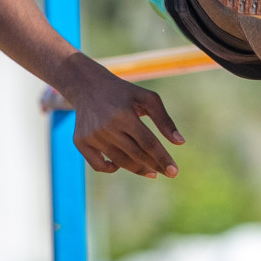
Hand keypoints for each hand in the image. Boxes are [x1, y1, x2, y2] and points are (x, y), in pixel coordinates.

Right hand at [63, 60, 183, 178]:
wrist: (88, 86)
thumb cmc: (124, 93)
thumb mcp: (147, 98)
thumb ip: (164, 119)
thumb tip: (180, 142)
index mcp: (124, 114)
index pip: (148, 143)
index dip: (162, 158)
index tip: (174, 172)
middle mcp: (106, 127)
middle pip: (136, 155)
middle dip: (154, 166)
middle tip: (167, 173)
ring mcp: (92, 136)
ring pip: (120, 162)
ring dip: (138, 169)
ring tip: (152, 171)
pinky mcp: (80, 142)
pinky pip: (99, 166)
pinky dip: (112, 168)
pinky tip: (123, 165)